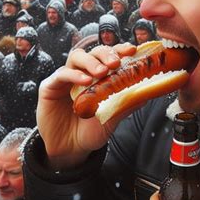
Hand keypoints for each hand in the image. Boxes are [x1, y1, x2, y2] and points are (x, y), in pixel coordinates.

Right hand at [36, 42, 136, 169]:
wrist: (71, 150)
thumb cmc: (92, 129)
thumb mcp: (113, 116)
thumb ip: (127, 102)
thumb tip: (149, 91)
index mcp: (99, 75)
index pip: (110, 55)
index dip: (120, 49)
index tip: (133, 50)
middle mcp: (83, 72)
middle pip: (94, 52)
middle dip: (106, 54)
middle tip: (116, 63)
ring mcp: (66, 77)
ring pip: (77, 57)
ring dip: (91, 62)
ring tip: (101, 72)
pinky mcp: (50, 86)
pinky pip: (61, 74)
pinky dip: (74, 75)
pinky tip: (85, 81)